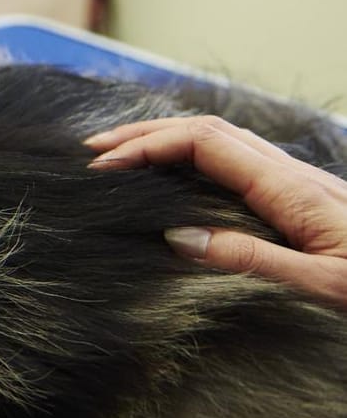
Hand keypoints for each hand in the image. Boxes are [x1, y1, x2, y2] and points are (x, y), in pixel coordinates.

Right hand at [86, 116, 346, 308]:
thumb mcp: (324, 288)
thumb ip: (251, 259)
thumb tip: (176, 236)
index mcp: (291, 189)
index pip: (204, 143)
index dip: (148, 145)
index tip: (104, 166)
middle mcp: (292, 175)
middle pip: (206, 129)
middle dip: (145, 133)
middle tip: (93, 150)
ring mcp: (299, 184)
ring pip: (222, 139)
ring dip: (166, 139)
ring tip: (122, 154)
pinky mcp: (303, 198)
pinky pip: (237, 158)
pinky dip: (192, 154)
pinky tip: (177, 175)